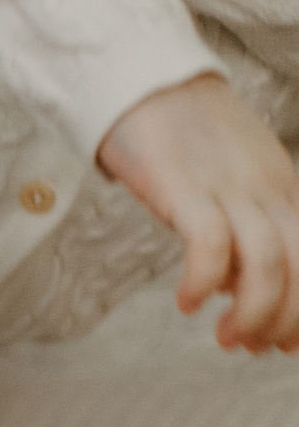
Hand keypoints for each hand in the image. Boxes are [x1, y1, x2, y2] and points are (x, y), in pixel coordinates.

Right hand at [99, 74, 298, 350]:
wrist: (142, 79)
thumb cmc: (180, 135)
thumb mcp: (228, 184)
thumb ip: (238, 232)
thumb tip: (231, 291)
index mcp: (284, 192)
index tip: (285, 345)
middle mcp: (267, 192)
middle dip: (287, 321)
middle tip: (253, 347)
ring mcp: (229, 188)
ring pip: (269, 263)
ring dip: (253, 313)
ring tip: (226, 338)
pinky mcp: (184, 185)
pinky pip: (210, 243)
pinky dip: (204, 281)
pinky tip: (186, 302)